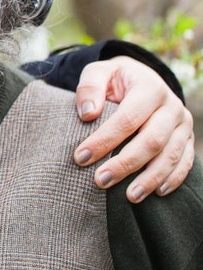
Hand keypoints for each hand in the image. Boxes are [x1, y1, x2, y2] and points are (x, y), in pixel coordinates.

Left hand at [71, 56, 194, 202]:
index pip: (127, 119)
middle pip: (152, 140)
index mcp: (150, 88)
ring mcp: (183, 124)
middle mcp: (172, 106)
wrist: (141, 77)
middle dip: (125, 163)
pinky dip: (173, 178)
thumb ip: (90, 87)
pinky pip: (185, 161)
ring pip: (171, 155)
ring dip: (150, 178)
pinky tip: (157, 192)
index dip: (104, 140)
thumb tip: (87, 113)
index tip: (81, 157)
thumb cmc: (114, 79)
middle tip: (100, 180)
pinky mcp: (187, 138)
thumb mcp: (99, 73)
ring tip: (129, 197)